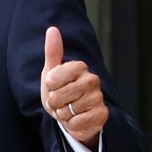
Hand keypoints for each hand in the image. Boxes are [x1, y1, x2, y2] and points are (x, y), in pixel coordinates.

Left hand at [41, 26, 107, 150]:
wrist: (71, 115)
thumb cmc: (59, 90)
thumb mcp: (51, 71)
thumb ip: (52, 51)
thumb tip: (52, 28)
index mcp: (79, 67)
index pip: (52, 78)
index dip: (49, 86)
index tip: (53, 85)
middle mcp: (92, 79)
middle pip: (58, 95)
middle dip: (53, 101)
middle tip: (60, 100)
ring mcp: (99, 97)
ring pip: (68, 109)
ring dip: (63, 113)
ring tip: (68, 109)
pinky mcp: (102, 114)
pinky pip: (77, 122)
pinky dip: (72, 123)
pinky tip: (76, 118)